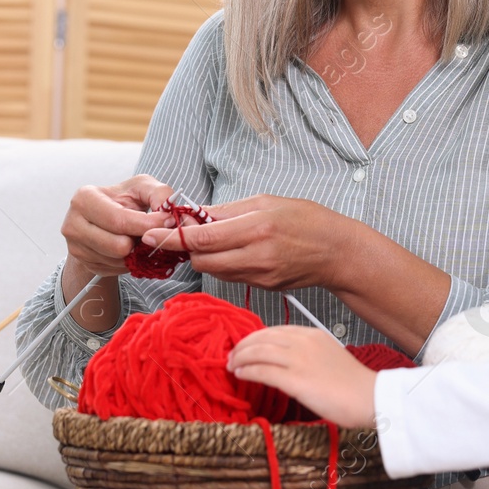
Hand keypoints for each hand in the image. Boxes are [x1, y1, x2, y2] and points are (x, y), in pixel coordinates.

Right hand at [61, 174, 173, 280]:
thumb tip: (168, 212)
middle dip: (141, 241)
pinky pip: (115, 269)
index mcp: (84, 199)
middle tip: (153, 232)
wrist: (104, 219)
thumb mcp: (141, 187)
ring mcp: (76, 247)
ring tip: (138, 237)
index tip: (168, 222)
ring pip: (118, 260)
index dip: (147, 224)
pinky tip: (130, 247)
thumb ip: (159, 192)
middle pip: (117, 245)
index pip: (118, 219)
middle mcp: (73, 224)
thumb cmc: (122, 200)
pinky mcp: (84, 264)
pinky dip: (128, 260)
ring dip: (136, 252)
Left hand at [139, 195, 351, 291]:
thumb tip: (195, 214)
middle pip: (201, 260)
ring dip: (203, 256)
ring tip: (206, 240)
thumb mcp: (266, 202)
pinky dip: (222, 264)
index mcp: (256, 229)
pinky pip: (230, 277)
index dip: (172, 238)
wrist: (337, 252)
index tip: (150, 234)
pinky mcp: (263, 287)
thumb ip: (228, 211)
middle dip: (186, 248)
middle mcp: (256, 256)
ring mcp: (259, 276)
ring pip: (213, 271)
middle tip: (181, 233)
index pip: (202, 238)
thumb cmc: (306, 219)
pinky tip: (229, 251)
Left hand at [227, 326, 377, 427]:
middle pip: (262, 338)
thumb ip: (307, 354)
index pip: (274, 330)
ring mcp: (299, 360)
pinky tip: (240, 374)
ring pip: (258, 351)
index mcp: (312, 335)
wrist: (370, 398)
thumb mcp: (329, 357)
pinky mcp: (296, 380)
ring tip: (232, 366)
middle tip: (232, 356)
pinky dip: (247, 371)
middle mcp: (304, 342)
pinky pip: (263, 370)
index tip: (244, 346)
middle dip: (243, 346)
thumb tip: (286, 361)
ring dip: (240, 358)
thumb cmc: (353, 385)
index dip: (254, 338)